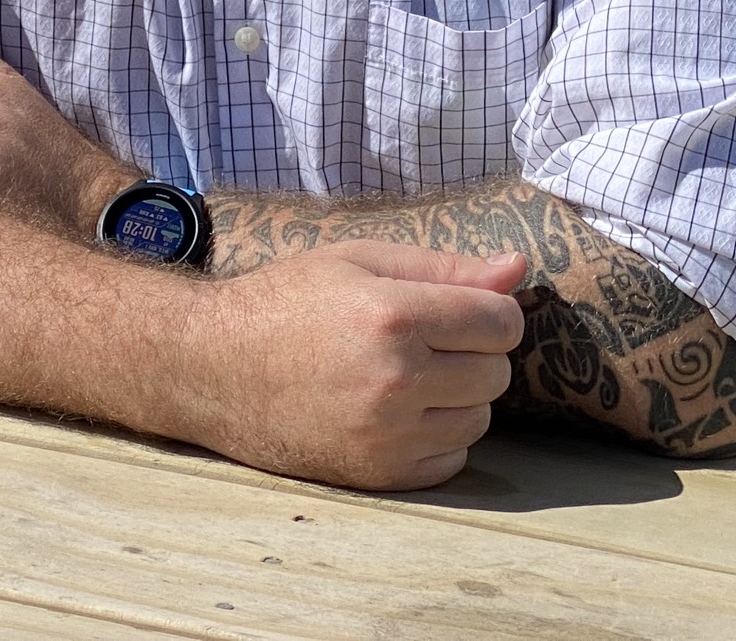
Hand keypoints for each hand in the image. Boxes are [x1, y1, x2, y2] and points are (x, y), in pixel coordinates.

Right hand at [168, 243, 527, 490]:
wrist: (215, 367)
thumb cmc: (288, 302)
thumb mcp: (360, 260)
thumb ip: (445, 266)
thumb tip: (520, 270)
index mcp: (393, 315)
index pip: (501, 322)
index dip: (489, 311)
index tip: (460, 308)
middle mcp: (395, 380)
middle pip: (496, 373)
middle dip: (472, 352)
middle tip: (422, 339)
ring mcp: (386, 435)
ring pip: (479, 419)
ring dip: (457, 397)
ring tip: (406, 374)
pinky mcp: (377, 475)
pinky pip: (451, 459)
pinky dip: (436, 437)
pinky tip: (395, 411)